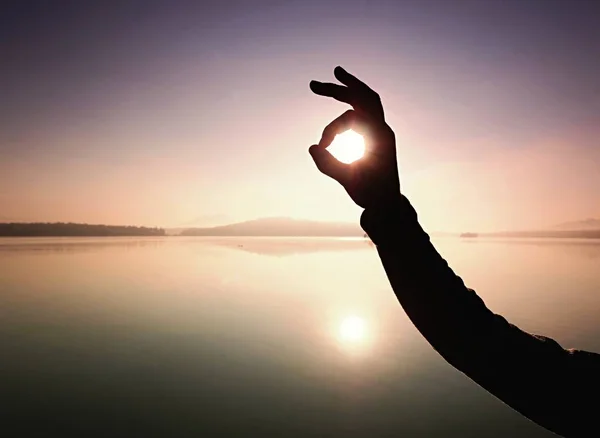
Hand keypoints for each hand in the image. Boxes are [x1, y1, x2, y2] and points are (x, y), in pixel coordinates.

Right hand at [309, 66, 399, 208]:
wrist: (388, 204)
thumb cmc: (371, 194)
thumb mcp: (348, 180)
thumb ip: (329, 165)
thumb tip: (311, 147)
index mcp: (379, 136)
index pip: (351, 117)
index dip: (332, 129)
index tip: (322, 148)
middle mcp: (382, 129)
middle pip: (363, 97)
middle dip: (340, 86)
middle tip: (314, 84)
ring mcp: (381, 131)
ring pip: (366, 101)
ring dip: (349, 90)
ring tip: (334, 77)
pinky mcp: (378, 136)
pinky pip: (365, 112)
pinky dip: (353, 104)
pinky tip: (342, 98)